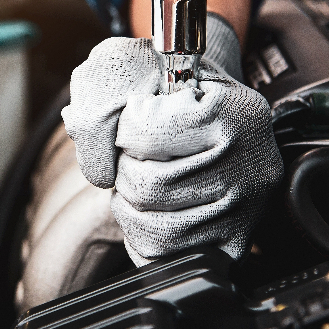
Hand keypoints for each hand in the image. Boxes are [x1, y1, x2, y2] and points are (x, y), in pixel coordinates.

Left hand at [62, 15, 281, 264]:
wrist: (237, 119)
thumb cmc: (192, 95)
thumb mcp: (166, 72)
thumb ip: (123, 89)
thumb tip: (81, 122)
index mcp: (231, 112)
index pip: (145, 131)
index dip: (125, 132)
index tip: (133, 129)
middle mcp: (247, 162)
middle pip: (148, 186)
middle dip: (124, 174)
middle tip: (132, 163)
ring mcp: (245, 207)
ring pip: (154, 227)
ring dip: (130, 209)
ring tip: (137, 187)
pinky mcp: (236, 241)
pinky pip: (168, 255)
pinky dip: (143, 239)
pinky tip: (150, 214)